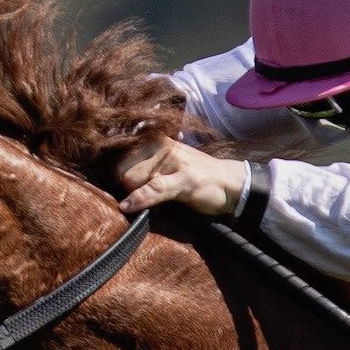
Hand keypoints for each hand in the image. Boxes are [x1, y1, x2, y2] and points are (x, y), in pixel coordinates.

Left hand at [118, 138, 249, 214]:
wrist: (231, 183)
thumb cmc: (196, 177)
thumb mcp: (167, 167)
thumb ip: (145, 169)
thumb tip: (118, 181)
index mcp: (155, 142)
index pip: (120, 160)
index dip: (122, 180)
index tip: (134, 189)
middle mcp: (161, 145)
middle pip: (122, 171)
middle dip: (129, 188)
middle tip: (149, 197)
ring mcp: (173, 160)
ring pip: (133, 179)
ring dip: (136, 196)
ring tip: (158, 203)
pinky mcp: (184, 178)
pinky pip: (153, 189)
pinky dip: (139, 199)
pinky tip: (128, 207)